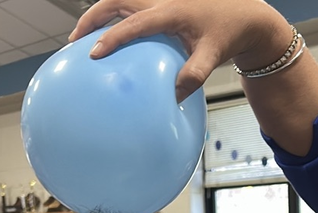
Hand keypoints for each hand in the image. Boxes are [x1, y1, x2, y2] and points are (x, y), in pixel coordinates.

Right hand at [68, 0, 290, 100]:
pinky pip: (130, 6)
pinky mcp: (159, 3)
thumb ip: (193, 76)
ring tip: (82, 37)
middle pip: (115, 0)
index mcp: (171, 11)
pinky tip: (106, 38)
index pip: (134, 22)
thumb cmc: (228, 34)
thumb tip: (173, 98)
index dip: (112, 36)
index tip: (93, 52)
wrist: (244, 14)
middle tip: (74, 41)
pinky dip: (113, 17)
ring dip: (98, 14)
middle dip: (91, 18)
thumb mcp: (213, 57)